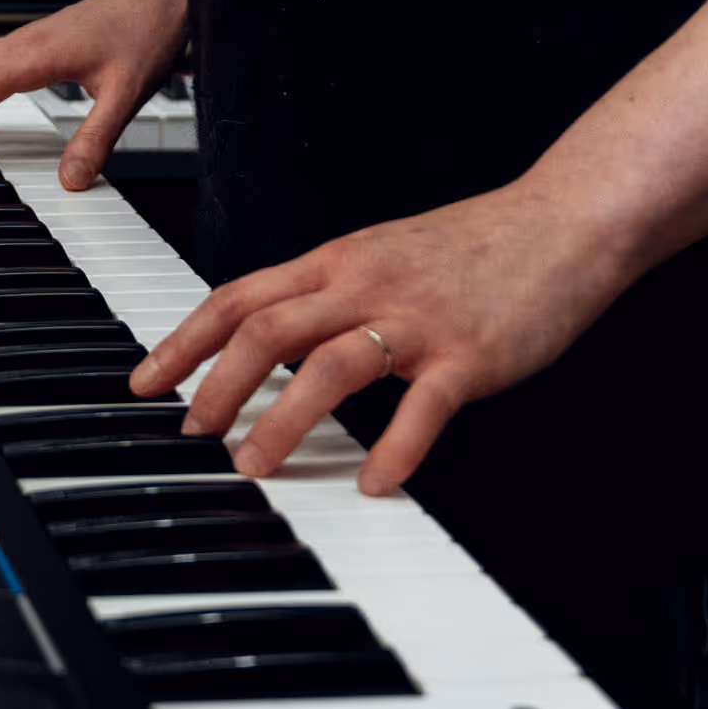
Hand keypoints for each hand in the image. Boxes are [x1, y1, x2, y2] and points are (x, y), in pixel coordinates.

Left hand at [127, 174, 640, 495]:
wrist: (562, 223)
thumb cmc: (474, 245)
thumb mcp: (382, 255)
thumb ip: (329, 293)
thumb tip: (268, 335)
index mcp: (338, 262)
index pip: (240, 296)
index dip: (184, 340)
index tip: (145, 380)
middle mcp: (365, 286)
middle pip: (267, 330)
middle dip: (217, 385)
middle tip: (191, 433)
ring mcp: (417, 321)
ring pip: (329, 368)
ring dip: (281, 422)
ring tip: (254, 467)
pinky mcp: (469, 356)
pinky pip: (422, 409)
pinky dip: (394, 451)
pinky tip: (375, 485)